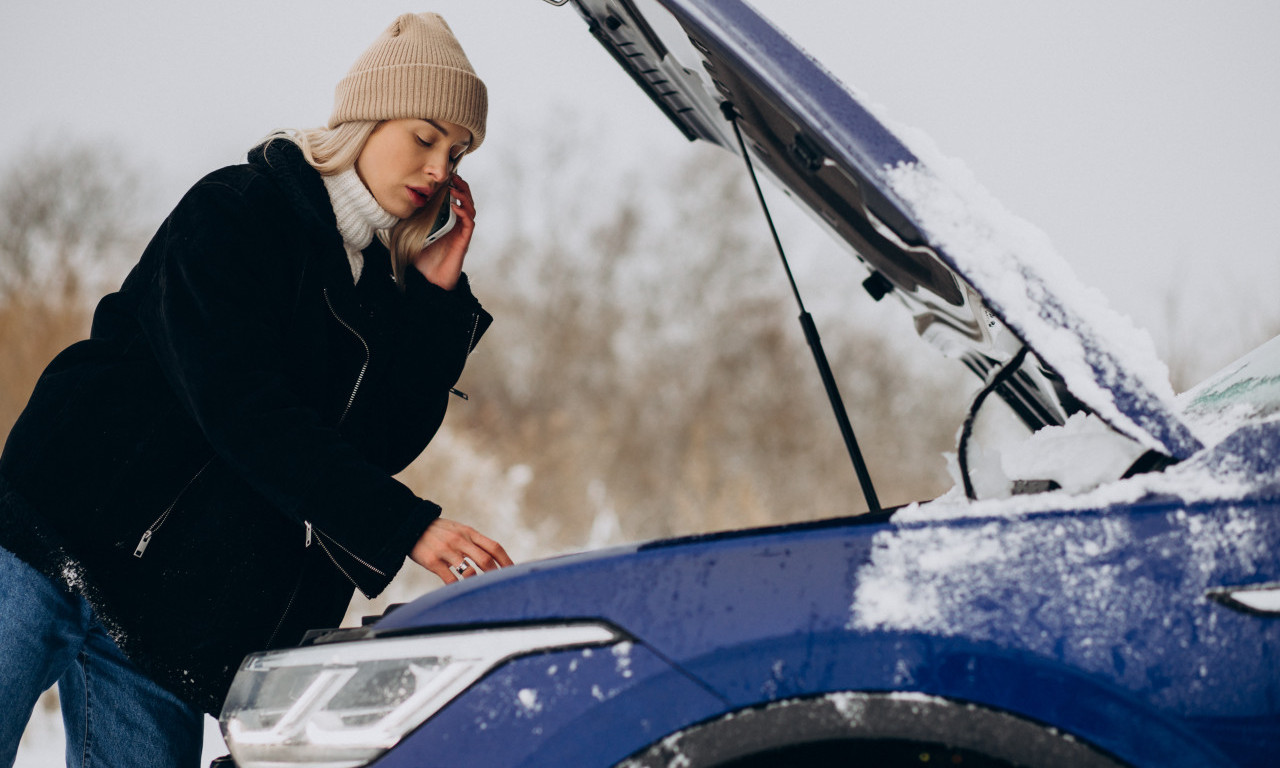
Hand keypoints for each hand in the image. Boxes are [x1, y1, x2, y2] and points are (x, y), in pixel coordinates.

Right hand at [409, 516, 512, 583]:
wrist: (410, 526)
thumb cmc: (438, 531)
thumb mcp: (458, 530)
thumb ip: (474, 542)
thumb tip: (494, 558)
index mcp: (469, 533)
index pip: (494, 547)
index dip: (506, 561)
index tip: (514, 572)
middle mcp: (460, 540)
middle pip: (485, 560)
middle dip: (496, 575)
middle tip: (501, 587)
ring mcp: (446, 551)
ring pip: (469, 571)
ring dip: (478, 583)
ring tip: (482, 592)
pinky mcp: (432, 561)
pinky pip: (449, 579)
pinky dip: (457, 588)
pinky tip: (461, 593)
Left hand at [411, 175, 475, 290]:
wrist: (428, 280)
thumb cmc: (422, 260)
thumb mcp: (411, 234)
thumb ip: (408, 221)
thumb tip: (395, 206)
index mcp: (446, 221)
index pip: (454, 199)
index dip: (454, 186)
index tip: (447, 175)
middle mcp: (456, 225)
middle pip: (466, 201)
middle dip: (462, 187)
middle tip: (454, 176)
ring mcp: (461, 233)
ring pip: (470, 209)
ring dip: (464, 197)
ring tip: (454, 188)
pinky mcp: (463, 241)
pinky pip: (469, 223)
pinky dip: (464, 212)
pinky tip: (454, 206)